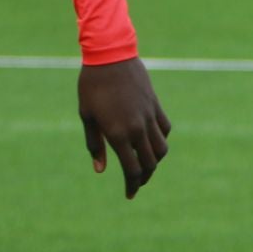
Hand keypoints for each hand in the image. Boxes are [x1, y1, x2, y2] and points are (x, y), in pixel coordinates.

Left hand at [79, 57, 172, 198]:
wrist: (110, 57)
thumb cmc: (92, 87)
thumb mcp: (88, 118)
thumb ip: (96, 145)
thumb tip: (101, 170)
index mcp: (119, 134)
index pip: (132, 169)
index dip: (132, 185)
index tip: (129, 194)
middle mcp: (138, 128)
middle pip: (150, 163)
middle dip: (144, 178)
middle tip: (135, 184)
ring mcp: (149, 116)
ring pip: (161, 148)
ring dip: (155, 161)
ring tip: (145, 164)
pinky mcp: (155, 105)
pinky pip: (164, 129)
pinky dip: (160, 139)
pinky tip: (150, 141)